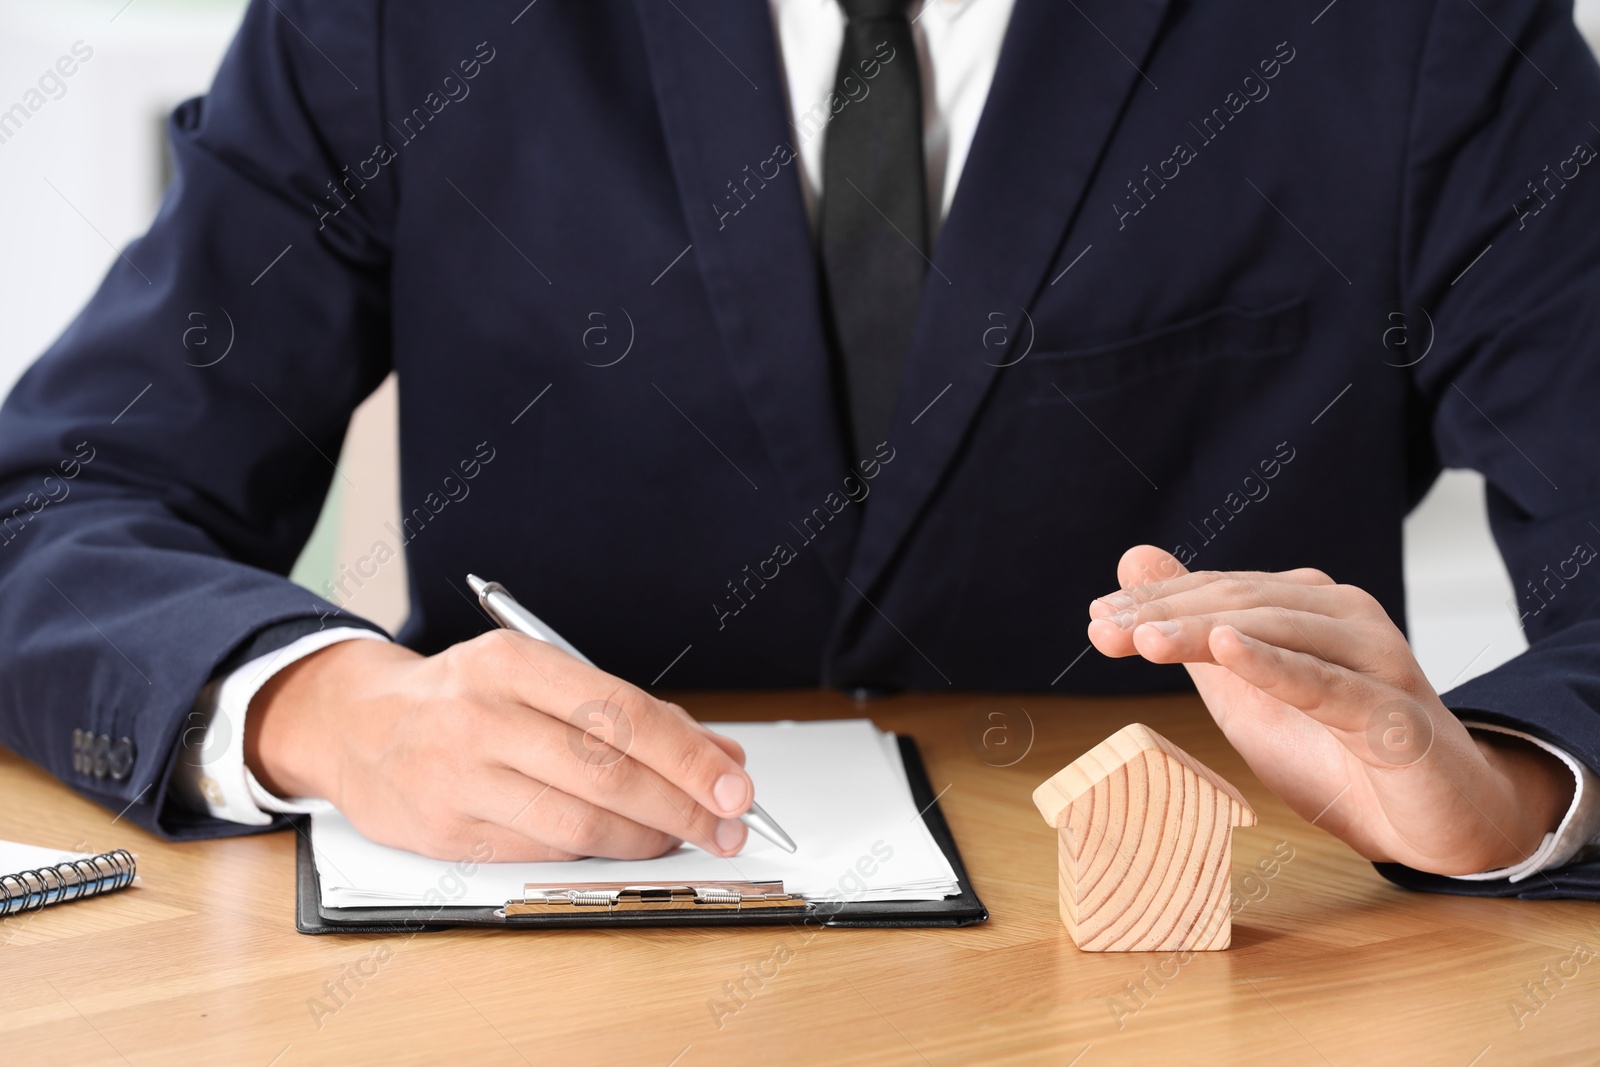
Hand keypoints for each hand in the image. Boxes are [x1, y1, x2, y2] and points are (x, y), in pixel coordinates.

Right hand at [244, 633, 753, 861]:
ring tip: (680, 837)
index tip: (736, 785)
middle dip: (683, 807)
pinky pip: (542, 851)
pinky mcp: (443, 832)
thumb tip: (718, 757)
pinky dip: (594, 852)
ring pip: (579, 822)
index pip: (623, 713)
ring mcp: (457, 778)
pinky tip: (621, 843)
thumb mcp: (540, 677)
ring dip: (645, 838)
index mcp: (512, 663)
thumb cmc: (464, 698)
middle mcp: (481, 717)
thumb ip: (629, 713)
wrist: (355, 725)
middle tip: (727, 825)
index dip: (689, 756)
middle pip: (608, 773)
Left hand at [1087, 545, 1572, 875]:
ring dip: (1204, 633)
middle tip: (1104, 631)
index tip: (1097, 619)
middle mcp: (1346, 618)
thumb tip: (1133, 558)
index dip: (1156, 602)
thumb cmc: (1336, 750)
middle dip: (1166, 615)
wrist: (1436, 822)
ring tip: (1145, 641)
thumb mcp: (1244, 691)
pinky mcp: (1394, 716)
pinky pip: (1329, 684)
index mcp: (1309, 606)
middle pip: (1243, 604)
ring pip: (1279, 632)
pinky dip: (1275, 664)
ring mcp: (1375, 661)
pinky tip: (1228, 649)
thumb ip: (1193, 627)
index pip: (1220, 591)